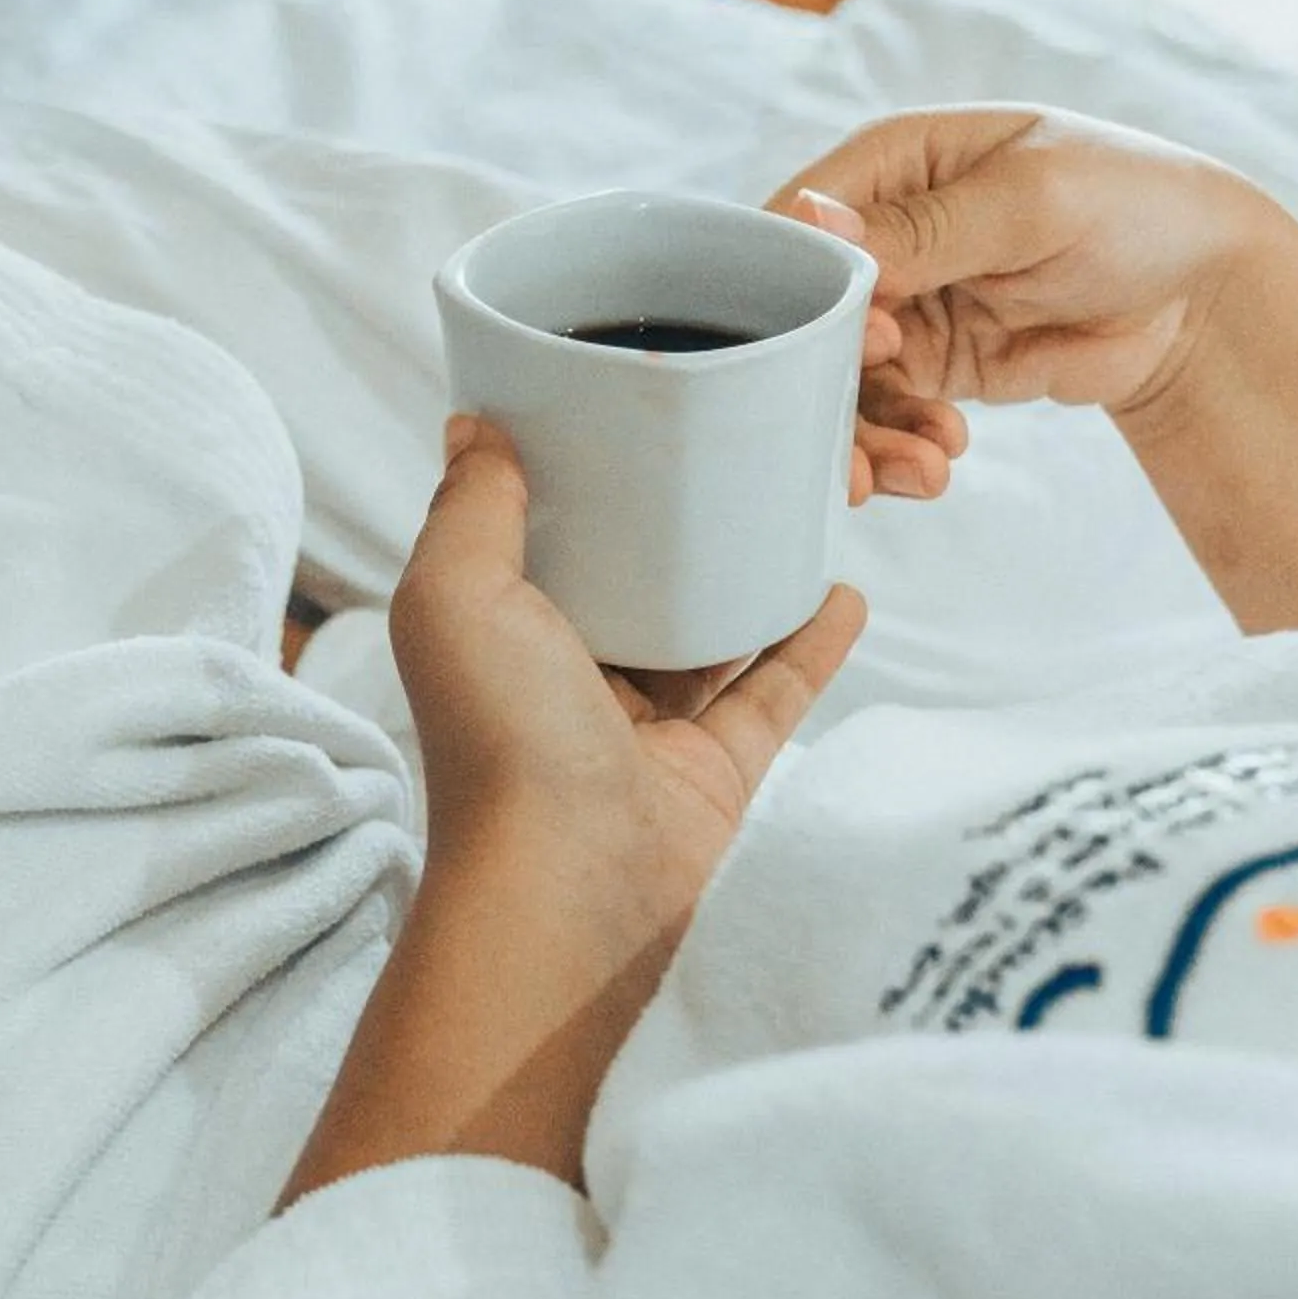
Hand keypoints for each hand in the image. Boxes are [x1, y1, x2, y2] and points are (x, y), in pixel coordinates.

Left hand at [395, 417, 864, 917]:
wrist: (574, 890)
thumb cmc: (501, 742)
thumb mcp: (455, 595)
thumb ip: (470, 508)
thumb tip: (472, 425)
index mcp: (496, 637)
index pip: (538, 541)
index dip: (575, 480)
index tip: (628, 408)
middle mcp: (563, 682)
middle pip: (630, 582)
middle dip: (672, 521)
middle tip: (734, 445)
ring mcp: (642, 731)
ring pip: (704, 635)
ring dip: (746, 575)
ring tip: (800, 502)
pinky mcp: (714, 772)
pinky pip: (769, 694)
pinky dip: (807, 644)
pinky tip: (842, 590)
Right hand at [771, 106, 1274, 474]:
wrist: (1201, 292)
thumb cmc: (1131, 204)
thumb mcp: (1032, 200)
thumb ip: (925, 225)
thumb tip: (813, 223)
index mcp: (894, 163)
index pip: (796, 223)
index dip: (800, 289)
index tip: (869, 339)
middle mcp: (883, 233)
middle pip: (804, 315)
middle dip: (821, 384)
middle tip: (859, 445)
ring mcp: (904, 304)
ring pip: (835, 377)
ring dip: (863, 434)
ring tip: (920, 471)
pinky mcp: (931, 365)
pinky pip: (885, 414)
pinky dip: (901, 445)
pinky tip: (943, 460)